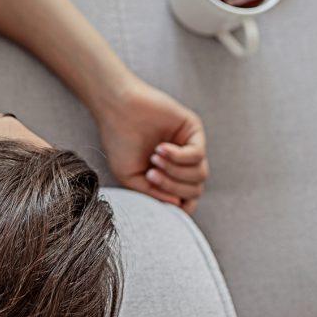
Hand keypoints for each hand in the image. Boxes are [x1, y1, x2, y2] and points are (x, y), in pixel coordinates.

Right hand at [92, 77, 208, 213]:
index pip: (187, 200)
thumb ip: (153, 194)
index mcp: (168, 175)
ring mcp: (189, 145)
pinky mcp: (193, 129)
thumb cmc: (119, 140)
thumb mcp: (130, 177)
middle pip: (194, 190)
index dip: (179, 207)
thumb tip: (178, 204)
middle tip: (151, 174)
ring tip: (154, 159)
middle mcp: (182, 162)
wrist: (116, 109)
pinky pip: (198, 155)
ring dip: (174, 171)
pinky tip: (161, 149)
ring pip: (200, 175)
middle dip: (173, 187)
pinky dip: (179, 157)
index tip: (161, 201)